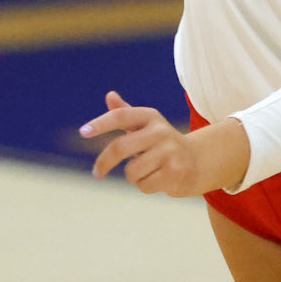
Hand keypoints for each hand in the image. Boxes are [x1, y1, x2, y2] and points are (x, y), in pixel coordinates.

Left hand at [79, 89, 250, 196]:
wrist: (197, 161)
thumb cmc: (162, 143)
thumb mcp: (145, 126)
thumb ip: (126, 113)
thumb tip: (110, 95)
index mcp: (151, 117)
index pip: (121, 115)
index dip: (101, 123)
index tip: (83, 132)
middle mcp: (161, 130)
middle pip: (120, 146)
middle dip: (104, 162)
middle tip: (97, 172)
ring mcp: (169, 151)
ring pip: (131, 171)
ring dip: (134, 176)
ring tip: (149, 170)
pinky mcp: (174, 172)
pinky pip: (143, 185)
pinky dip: (146, 186)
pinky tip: (159, 179)